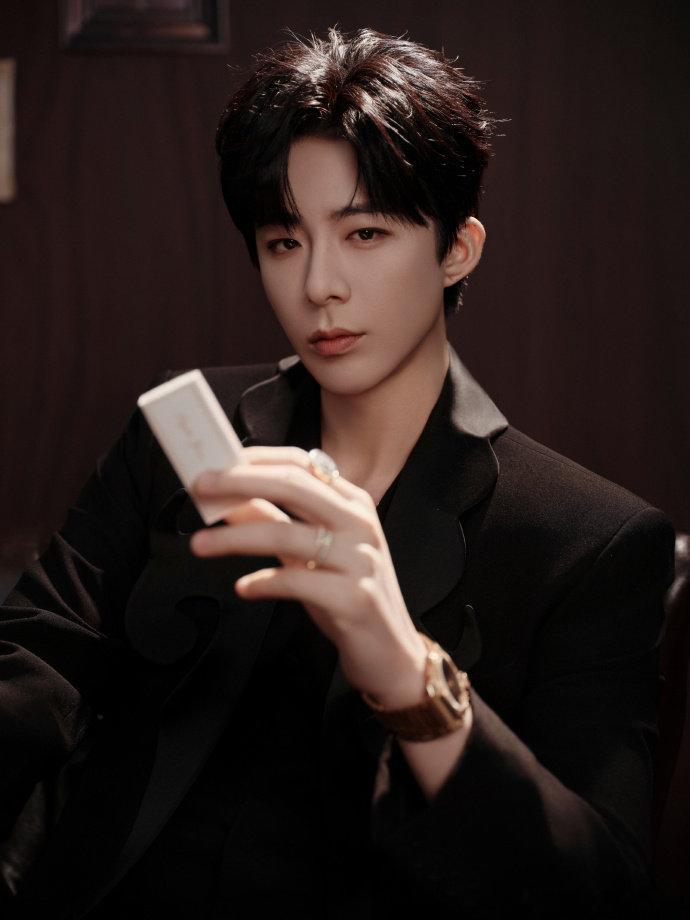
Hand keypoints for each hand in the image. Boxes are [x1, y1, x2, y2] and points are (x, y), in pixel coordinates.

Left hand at [190, 446, 426, 706]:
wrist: (391, 653)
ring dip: (235, 537)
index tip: (217, 462)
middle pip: (293, 486)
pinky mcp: (354, 598)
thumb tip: (227, 499)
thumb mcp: (309, 553)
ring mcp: (360, 559)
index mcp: (353, 503)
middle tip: (200, 486)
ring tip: (199, 545)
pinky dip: (262, 582)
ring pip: (286, 533)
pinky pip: (296, 581)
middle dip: (240, 482)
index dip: (257, 459)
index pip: (302, 464)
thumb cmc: (346, 596)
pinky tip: (242, 588)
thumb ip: (273, 521)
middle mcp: (360, 523)